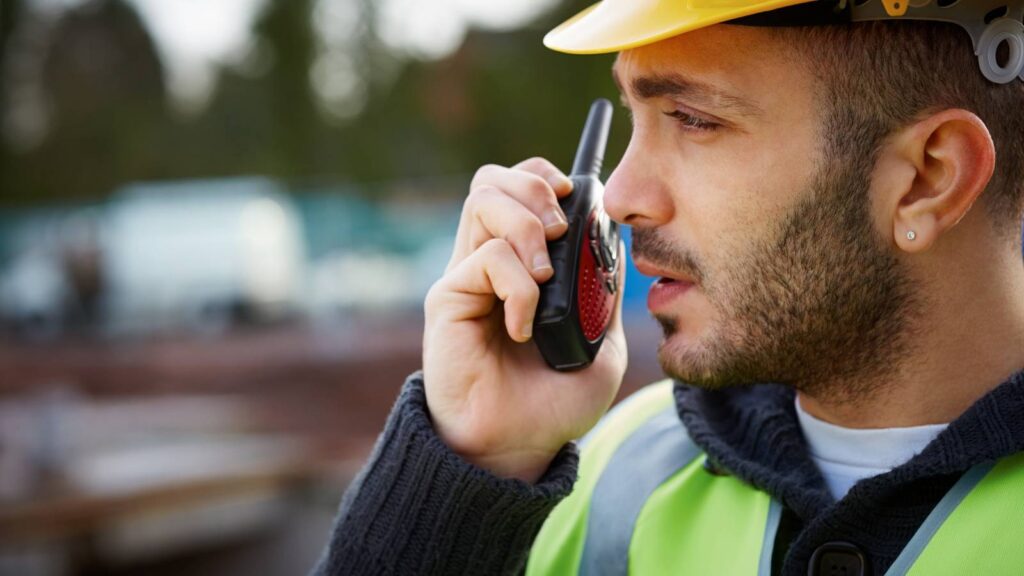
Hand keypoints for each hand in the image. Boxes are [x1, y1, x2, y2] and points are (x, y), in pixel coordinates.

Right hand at [423, 157, 626, 482]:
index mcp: (521, 264)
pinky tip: (524, 327)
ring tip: (545, 276)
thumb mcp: (601, 342)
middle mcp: (488, 261)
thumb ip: (604, 291)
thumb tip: (609, 239)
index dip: (543, 177)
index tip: (576, 197)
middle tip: (560, 229)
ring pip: (484, 200)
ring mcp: (466, 277)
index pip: (518, 188)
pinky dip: (520, 287)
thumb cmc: (553, 401)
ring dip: (527, 227)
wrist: (518, 446)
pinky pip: (488, 258)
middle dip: (534, 187)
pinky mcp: (449, 298)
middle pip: (492, 180)